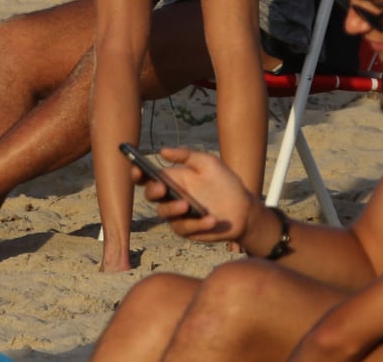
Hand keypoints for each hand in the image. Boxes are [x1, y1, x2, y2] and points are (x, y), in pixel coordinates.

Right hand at [134, 147, 256, 244]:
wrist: (244, 208)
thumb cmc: (224, 183)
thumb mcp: (208, 163)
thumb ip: (186, 155)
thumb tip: (162, 151)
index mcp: (171, 179)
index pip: (147, 177)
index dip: (137, 173)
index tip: (138, 169)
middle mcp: (170, 197)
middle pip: (150, 195)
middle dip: (153, 191)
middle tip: (163, 187)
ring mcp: (177, 215)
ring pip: (163, 213)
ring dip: (173, 208)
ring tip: (188, 205)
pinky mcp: (188, 230)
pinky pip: (184, 228)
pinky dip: (197, 224)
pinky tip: (211, 219)